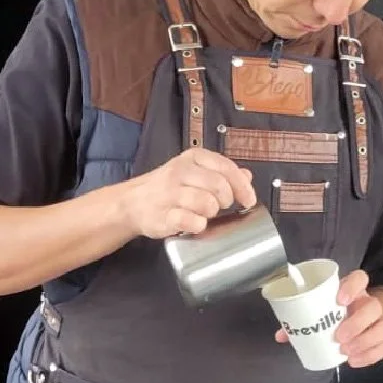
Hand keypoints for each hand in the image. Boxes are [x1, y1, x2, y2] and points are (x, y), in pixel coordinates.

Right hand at [121, 147, 256, 238]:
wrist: (133, 203)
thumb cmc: (170, 188)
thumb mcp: (196, 172)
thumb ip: (222, 173)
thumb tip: (247, 176)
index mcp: (193, 158)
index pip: (226, 168)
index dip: (242, 186)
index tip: (249, 200)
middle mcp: (180, 171)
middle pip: (219, 186)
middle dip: (226, 200)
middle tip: (221, 206)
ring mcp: (169, 193)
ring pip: (206, 203)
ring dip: (212, 212)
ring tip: (205, 214)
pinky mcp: (162, 215)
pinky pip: (190, 221)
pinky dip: (198, 225)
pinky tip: (196, 224)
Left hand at [274, 269, 382, 367]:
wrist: (358, 320)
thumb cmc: (333, 313)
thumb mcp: (320, 311)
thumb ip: (302, 320)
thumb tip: (281, 334)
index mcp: (353, 291)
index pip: (360, 278)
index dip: (353, 287)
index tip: (340, 300)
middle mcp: (368, 304)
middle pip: (374, 306)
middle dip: (357, 323)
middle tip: (339, 336)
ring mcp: (378, 321)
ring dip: (366, 341)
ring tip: (346, 351)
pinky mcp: (382, 339)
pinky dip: (370, 356)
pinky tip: (354, 361)